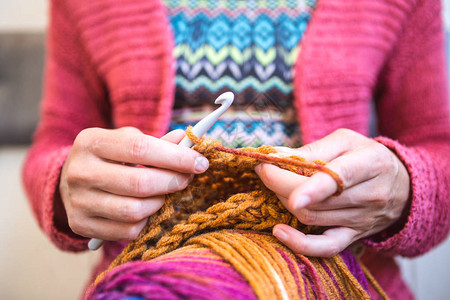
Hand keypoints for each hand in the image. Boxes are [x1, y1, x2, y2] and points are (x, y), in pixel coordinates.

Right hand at [59, 127, 208, 240]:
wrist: (70, 180)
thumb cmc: (109, 157)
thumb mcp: (126, 141)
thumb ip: (157, 142)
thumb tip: (186, 140)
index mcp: (91, 142)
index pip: (140, 149)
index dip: (175, 157)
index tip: (199, 162)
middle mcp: (80, 172)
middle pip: (139, 183)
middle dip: (173, 181)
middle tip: (187, 178)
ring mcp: (78, 201)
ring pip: (134, 210)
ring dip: (160, 203)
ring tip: (165, 193)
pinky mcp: (82, 225)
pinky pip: (127, 230)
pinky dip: (146, 221)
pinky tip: (148, 209)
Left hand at [255, 129, 409, 256]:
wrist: (404, 187)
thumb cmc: (368, 157)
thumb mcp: (346, 141)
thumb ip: (312, 149)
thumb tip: (274, 155)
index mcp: (370, 164)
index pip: (337, 177)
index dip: (305, 183)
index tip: (269, 172)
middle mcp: (370, 195)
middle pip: (316, 200)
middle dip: (280, 184)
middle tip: (264, 169)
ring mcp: (362, 220)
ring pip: (312, 218)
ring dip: (284, 202)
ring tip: (275, 186)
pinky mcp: (354, 237)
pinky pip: (325, 247)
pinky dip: (300, 243)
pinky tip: (279, 231)